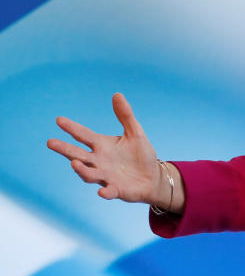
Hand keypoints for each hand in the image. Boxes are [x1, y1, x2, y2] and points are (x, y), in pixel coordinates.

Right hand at [47, 93, 172, 207]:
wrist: (152, 177)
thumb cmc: (140, 155)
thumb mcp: (135, 132)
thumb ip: (125, 115)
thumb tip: (116, 94)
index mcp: (102, 146)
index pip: (84, 135)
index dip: (72, 128)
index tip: (59, 120)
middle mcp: (99, 161)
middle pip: (78, 155)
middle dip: (64, 149)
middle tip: (50, 142)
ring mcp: (106, 176)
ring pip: (89, 174)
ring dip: (81, 170)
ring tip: (74, 162)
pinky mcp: (116, 190)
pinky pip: (109, 191)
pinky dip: (105, 192)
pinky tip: (102, 192)